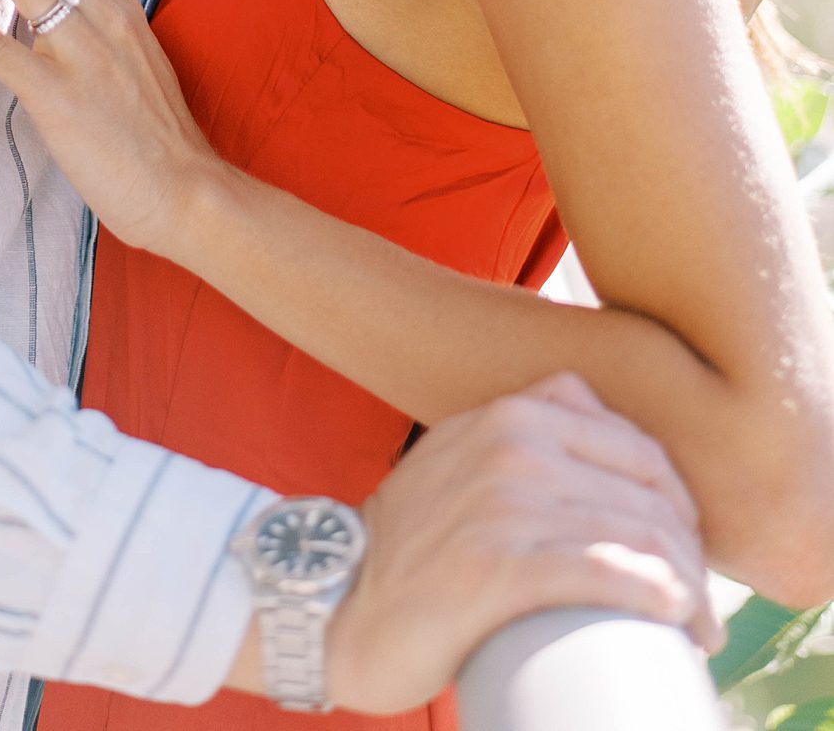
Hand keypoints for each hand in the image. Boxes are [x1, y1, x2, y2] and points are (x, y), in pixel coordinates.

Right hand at [317, 374, 719, 715]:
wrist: (338, 602)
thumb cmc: (414, 545)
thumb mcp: (464, 455)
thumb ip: (524, 429)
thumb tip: (602, 435)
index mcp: (511, 412)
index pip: (635, 447)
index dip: (679, 504)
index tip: (686, 555)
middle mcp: (510, 443)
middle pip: (643, 492)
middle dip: (688, 553)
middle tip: (700, 606)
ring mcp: (501, 501)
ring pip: (632, 532)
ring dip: (684, 586)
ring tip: (697, 627)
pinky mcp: (494, 565)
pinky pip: (600, 571)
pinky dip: (652, 595)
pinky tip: (675, 616)